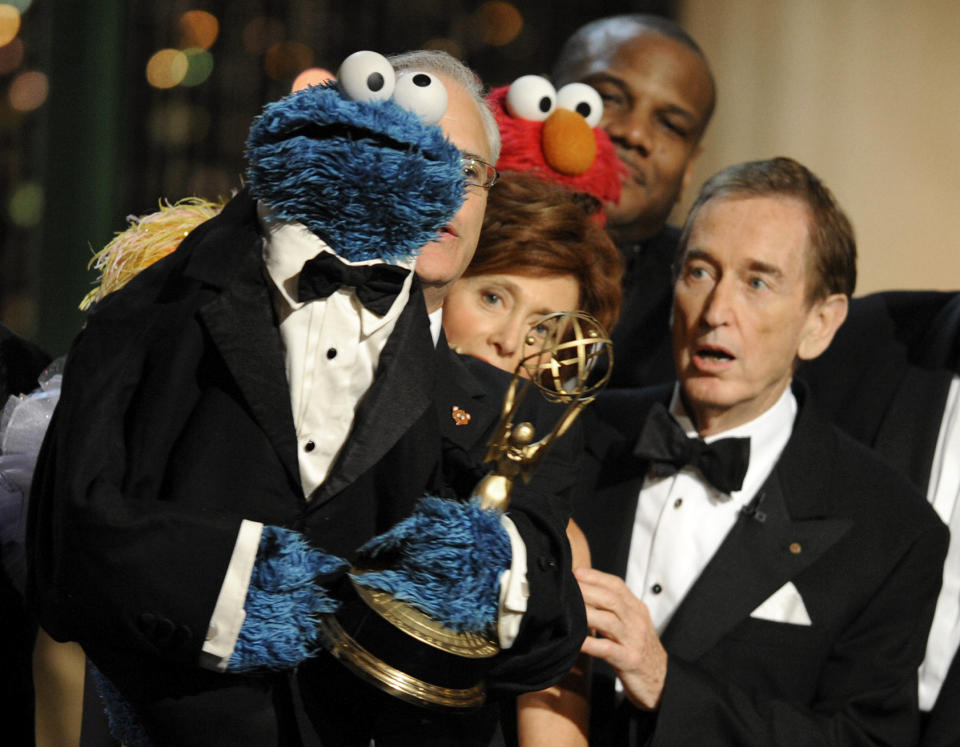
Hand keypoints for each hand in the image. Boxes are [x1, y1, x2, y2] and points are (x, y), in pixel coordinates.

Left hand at [576, 567, 666, 709]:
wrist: (661, 679)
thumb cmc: (638, 648)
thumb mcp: (631, 623)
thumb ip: (613, 608)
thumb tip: (585, 592)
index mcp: (636, 608)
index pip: (616, 585)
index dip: (595, 577)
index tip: (575, 572)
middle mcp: (636, 621)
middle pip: (611, 599)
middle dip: (587, 590)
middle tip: (566, 586)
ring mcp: (633, 640)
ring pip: (608, 621)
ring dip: (586, 613)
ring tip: (567, 608)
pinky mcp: (629, 660)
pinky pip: (607, 649)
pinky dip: (590, 643)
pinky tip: (577, 641)